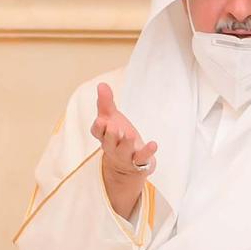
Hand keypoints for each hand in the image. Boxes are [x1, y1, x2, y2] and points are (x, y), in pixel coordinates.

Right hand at [90, 84, 157, 217]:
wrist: (127, 166)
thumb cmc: (117, 137)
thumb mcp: (111, 119)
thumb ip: (106, 103)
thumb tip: (101, 84)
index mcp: (104, 136)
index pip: (97, 132)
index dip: (99, 127)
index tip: (101, 121)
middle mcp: (112, 147)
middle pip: (108, 143)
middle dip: (111, 136)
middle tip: (114, 128)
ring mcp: (125, 156)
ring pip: (123, 151)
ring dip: (126, 143)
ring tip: (130, 135)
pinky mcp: (138, 162)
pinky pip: (142, 158)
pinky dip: (148, 152)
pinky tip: (153, 144)